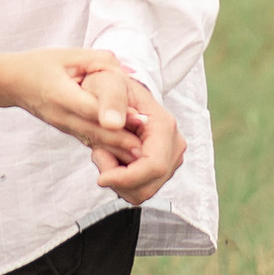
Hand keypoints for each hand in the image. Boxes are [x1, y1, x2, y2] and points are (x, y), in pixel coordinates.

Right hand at [5, 52, 138, 154]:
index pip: (90, 107)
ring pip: (92, 140)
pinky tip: (125, 154)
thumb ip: (100, 61)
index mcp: (60, 94)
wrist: (12, 83)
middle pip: (94, 131)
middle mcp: (61, 115)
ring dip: (116, 149)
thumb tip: (128, 71)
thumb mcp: (70, 55)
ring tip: (142, 155)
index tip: (139, 120)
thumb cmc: (41, 64)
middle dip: (121, 140)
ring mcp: (63, 126)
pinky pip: (88, 140)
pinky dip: (106, 149)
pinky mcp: (67, 130)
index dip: (116, 114)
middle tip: (147, 147)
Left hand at [88, 73, 183, 206]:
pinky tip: (112, 158)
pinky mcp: (162, 168)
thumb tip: (112, 124)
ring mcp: (171, 158)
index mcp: (165, 126)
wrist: (117, 91)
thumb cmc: (111, 85)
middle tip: (99, 154)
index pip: (154, 167)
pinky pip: (140, 189)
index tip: (101, 177)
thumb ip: (110, 100)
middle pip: (148, 185)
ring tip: (104, 152)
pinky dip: (121, 181)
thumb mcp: (105, 83)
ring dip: (118, 180)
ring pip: (143, 191)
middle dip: (119, 179)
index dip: (126, 179)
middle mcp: (174, 145)